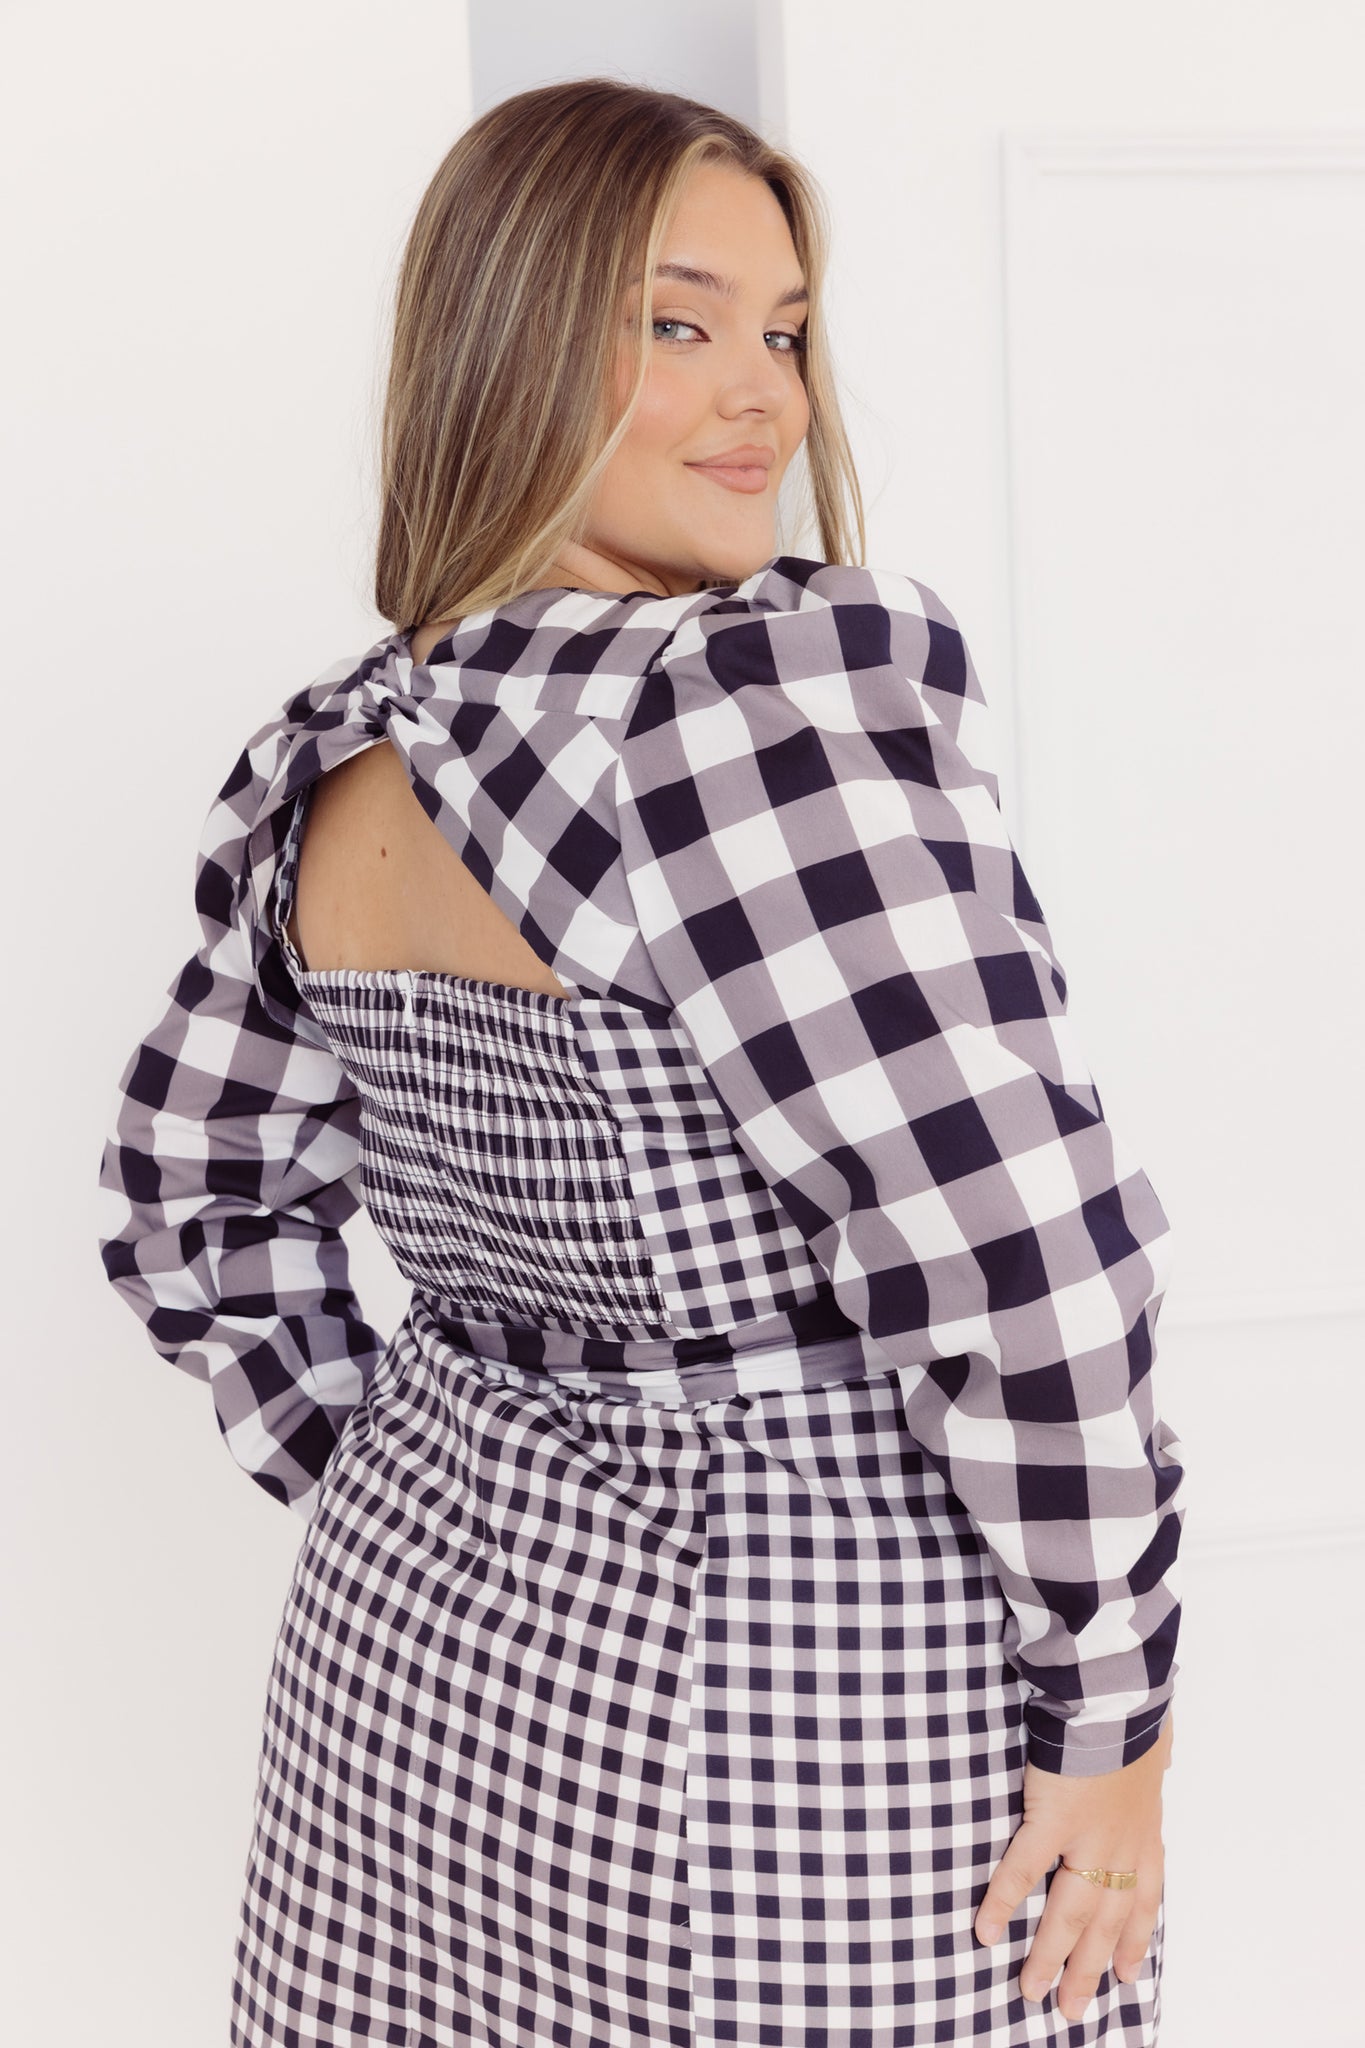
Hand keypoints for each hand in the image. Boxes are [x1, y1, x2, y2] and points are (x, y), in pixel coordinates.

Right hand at [973, 1710, 1173, 2023]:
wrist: (1117, 1697)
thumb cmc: (1134, 1713)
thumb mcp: (1156, 1745)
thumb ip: (1155, 1758)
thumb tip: (1163, 1748)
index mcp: (1144, 1828)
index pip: (1142, 1896)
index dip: (1133, 1938)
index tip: (1126, 1972)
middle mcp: (1122, 1845)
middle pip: (1107, 1921)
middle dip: (1090, 1968)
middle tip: (1073, 2008)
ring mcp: (1089, 1838)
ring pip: (1071, 1913)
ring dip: (1051, 1957)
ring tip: (1033, 1991)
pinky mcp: (1053, 1820)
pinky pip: (1024, 1871)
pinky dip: (1004, 1903)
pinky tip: (986, 1931)